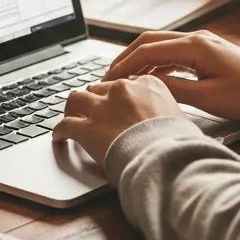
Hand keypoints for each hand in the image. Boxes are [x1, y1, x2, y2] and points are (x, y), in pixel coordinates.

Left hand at [53, 75, 182, 164]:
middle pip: (100, 88)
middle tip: (94, 112)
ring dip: (73, 108)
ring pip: (77, 99)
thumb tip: (166, 122)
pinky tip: (59, 138)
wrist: (167, 158)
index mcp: (147, 84)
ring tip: (71, 116)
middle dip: (96, 100)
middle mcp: (122, 90)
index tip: (117, 103)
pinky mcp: (87, 128)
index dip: (118, 95)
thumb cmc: (179, 143)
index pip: (125, 82)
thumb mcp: (180, 118)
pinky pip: (65, 125)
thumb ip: (166, 111)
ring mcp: (102, 107)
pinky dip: (60, 131)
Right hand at [103, 30, 239, 121]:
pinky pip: (173, 53)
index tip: (108, 81)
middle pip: (149, 41)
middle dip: (125, 59)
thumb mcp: (207, 98)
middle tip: (108, 78)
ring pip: (160, 46)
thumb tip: (144, 84)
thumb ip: (173, 88)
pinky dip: (155, 63)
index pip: (147, 50)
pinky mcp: (206, 52)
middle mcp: (196, 39)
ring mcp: (201, 44)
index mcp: (195, 46)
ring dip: (139, 60)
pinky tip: (147, 77)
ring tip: (122, 80)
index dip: (124, 65)